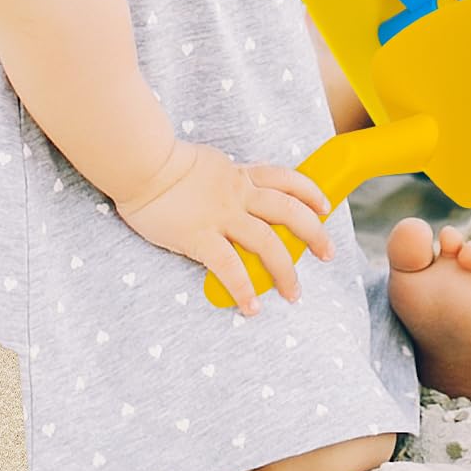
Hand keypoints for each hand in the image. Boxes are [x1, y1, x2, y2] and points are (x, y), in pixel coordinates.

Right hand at [116, 141, 334, 314]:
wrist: (141, 163)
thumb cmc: (164, 163)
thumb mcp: (208, 163)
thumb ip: (224, 177)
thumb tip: (231, 186)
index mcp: (240, 175)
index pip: (287, 179)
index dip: (311, 192)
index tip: (324, 206)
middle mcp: (238, 194)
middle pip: (289, 211)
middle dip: (314, 234)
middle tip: (328, 254)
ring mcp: (221, 215)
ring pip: (267, 241)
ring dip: (284, 270)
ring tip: (293, 293)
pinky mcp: (199, 236)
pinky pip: (229, 266)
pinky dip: (243, 288)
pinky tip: (251, 307)